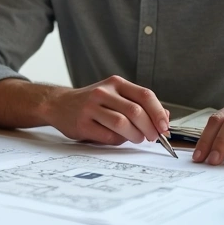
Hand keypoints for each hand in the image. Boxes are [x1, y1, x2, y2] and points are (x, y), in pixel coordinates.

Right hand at [43, 76, 169, 145]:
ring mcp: (91, 107)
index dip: (158, 113)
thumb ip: (139, 104)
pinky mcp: (83, 124)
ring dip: (135, 135)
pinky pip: (108, 136)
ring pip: (122, 123)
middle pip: (135, 111)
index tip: (164, 127)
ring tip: (136, 138)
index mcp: (115, 84)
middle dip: (149, 128)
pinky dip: (118, 140)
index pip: (145, 95)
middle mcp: (103, 92)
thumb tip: (165, 118)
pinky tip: (117, 138)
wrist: (58, 104)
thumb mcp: (115, 96)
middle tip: (152, 137)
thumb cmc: (92, 103)